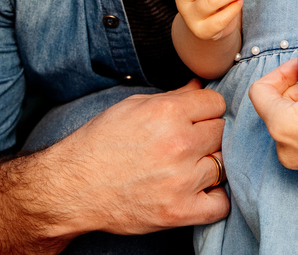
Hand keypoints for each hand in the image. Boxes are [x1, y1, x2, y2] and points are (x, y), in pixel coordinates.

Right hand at [54, 80, 229, 234]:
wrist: (74, 186)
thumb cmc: (100, 144)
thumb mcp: (132, 107)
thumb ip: (172, 97)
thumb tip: (199, 86)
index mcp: (167, 113)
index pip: (216, 103)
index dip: (206, 110)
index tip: (197, 118)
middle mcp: (179, 144)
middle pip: (222, 132)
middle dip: (208, 135)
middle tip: (190, 144)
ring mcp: (182, 180)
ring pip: (224, 165)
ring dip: (209, 165)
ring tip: (189, 167)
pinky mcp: (180, 211)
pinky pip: (221, 204)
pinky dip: (214, 199)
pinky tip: (198, 192)